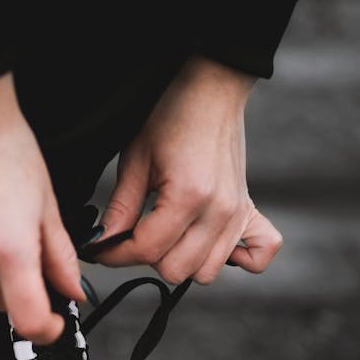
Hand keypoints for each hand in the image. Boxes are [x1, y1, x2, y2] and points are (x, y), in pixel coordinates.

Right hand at [0, 74, 84, 343]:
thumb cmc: (4, 149)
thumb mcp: (49, 207)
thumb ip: (61, 258)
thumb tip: (71, 289)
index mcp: (9, 251)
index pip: (29, 322)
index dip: (49, 330)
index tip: (56, 321)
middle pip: (5, 309)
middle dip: (25, 294)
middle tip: (34, 261)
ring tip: (3, 243)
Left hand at [94, 56, 282, 283]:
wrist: (211, 88)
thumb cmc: (171, 115)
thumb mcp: (135, 159)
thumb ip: (120, 208)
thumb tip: (103, 242)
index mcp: (188, 196)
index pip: (147, 250)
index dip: (115, 254)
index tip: (100, 249)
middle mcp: (218, 211)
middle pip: (176, 269)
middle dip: (147, 256)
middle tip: (136, 232)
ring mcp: (237, 214)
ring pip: (205, 272)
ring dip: (182, 260)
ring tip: (169, 233)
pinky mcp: (249, 211)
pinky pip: (258, 256)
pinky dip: (237, 259)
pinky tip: (210, 242)